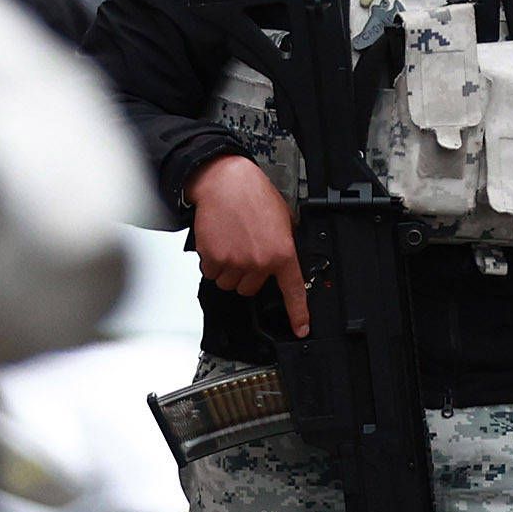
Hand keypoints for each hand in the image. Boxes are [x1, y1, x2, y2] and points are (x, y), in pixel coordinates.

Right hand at [187, 151, 308, 335]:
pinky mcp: (213, 258)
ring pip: (229, 283)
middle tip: (245, 250)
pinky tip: (219, 242)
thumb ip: (285, 243)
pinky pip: (211, 273)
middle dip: (246, 274)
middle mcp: (259, 261)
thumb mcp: (283, 219)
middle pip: (250, 288)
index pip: (293, 290)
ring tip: (232, 243)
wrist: (225, 182)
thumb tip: (287, 259)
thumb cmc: (253, 195)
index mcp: (281, 252)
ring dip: (228, 270)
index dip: (298, 314)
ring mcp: (235, 262)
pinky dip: (212, 262)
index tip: (301, 328)